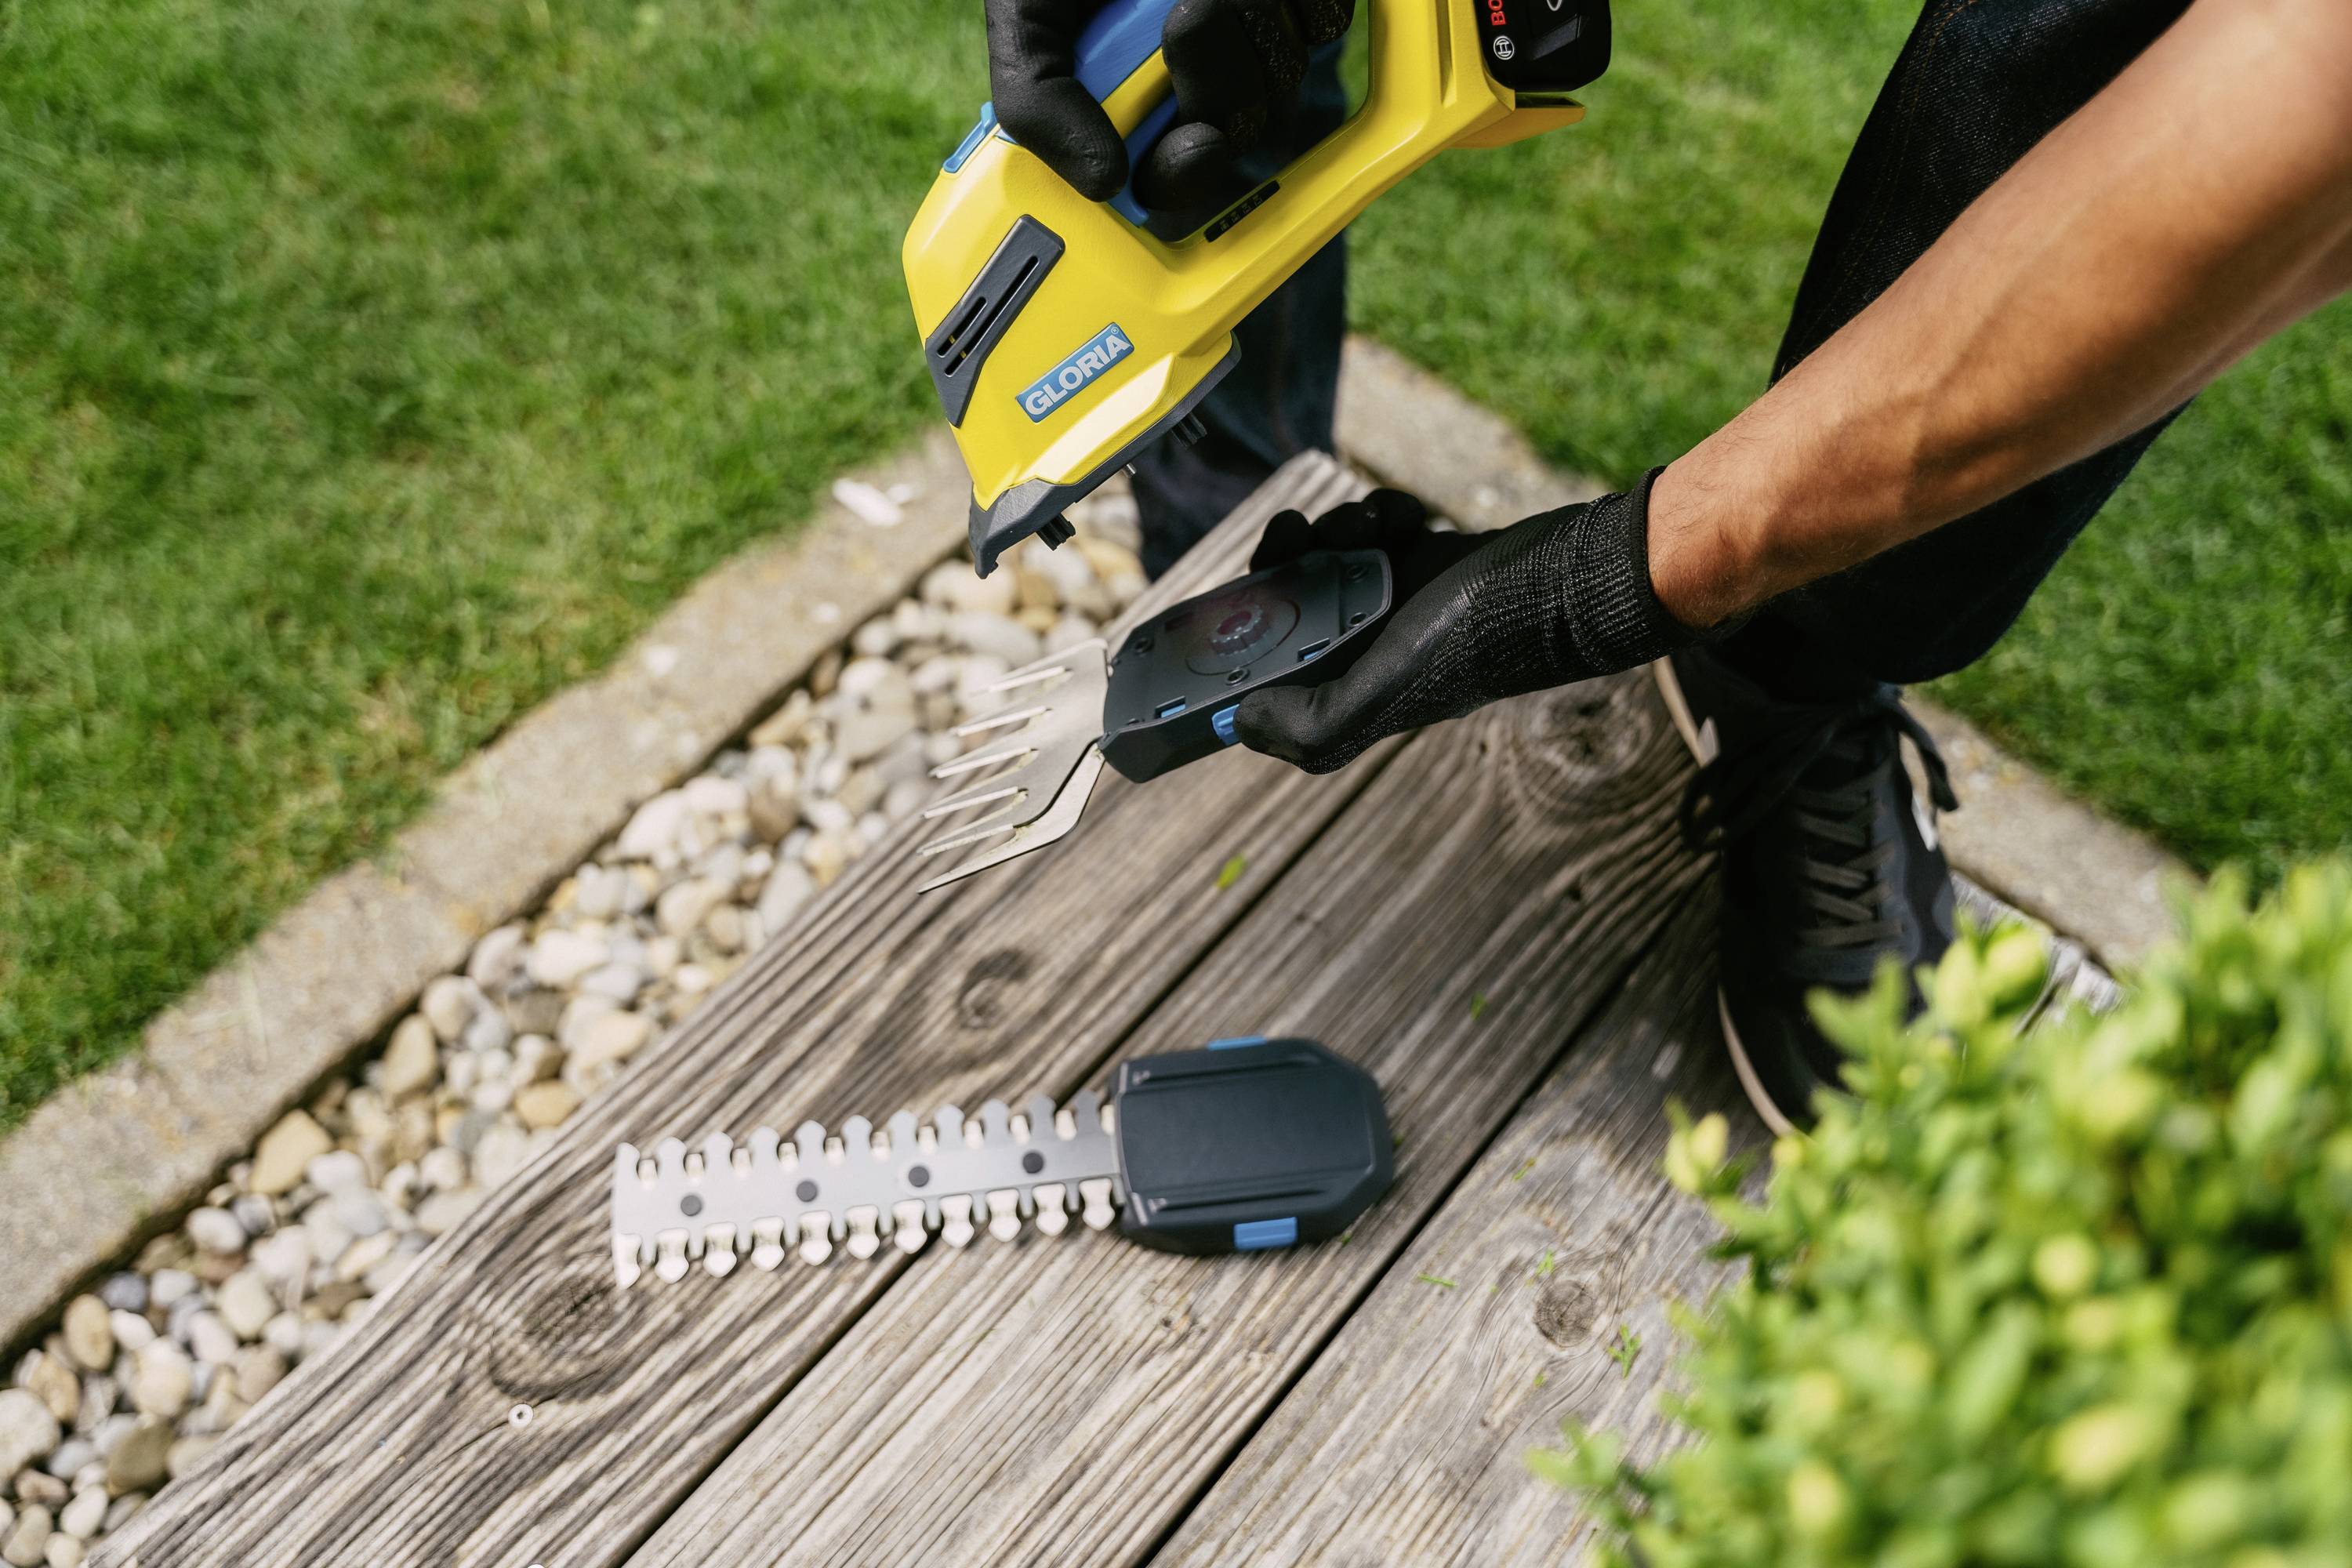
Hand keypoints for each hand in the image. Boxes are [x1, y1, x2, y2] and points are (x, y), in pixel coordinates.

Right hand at [987, 0, 1353, 211]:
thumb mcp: (1024, 15)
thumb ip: (1036, 100)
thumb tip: (1102, 183)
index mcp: (1131, 107)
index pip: (1170, 181)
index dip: (1188, 178)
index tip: (1199, 144)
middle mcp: (1194, 84)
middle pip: (1239, 131)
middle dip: (1218, 79)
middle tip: (1187, 15)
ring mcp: (1251, 45)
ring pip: (1284, 78)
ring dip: (1251, 26)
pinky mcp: (1297, 4)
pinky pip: (1324, 22)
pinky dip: (1299, 1)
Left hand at [1233, 474, 1695, 772]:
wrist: (1563, 579)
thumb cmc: (1473, 639)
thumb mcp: (1380, 698)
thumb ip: (1308, 726)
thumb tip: (1240, 723)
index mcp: (1353, 690)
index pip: (1272, 668)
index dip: (1244, 631)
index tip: (1238, 590)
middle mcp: (1370, 650)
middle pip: (1293, 602)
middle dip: (1286, 561)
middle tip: (1292, 531)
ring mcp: (1398, 602)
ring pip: (1331, 556)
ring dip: (1337, 530)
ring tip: (1365, 526)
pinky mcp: (1425, 560)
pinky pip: (1378, 530)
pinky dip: (1383, 515)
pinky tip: (1404, 517)